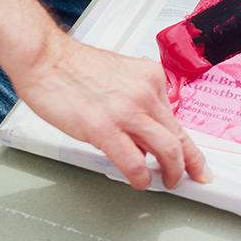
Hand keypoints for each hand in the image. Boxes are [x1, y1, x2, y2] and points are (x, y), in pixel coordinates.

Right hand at [13, 33, 210, 190]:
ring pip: (167, 151)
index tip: (196, 161)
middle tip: (190, 178)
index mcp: (150, 78)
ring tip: (166, 183)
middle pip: (179, 137)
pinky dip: (141, 178)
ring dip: (171, 173)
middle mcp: (145, 93)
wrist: (44, 58)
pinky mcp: (106, 129)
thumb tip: (142, 132)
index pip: (178, 119)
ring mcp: (128, 112)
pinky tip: (139, 182)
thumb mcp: (119, 75)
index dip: (190, 146)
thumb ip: (135, 100)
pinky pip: (135, 163)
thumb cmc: (71, 66)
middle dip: (189, 164)